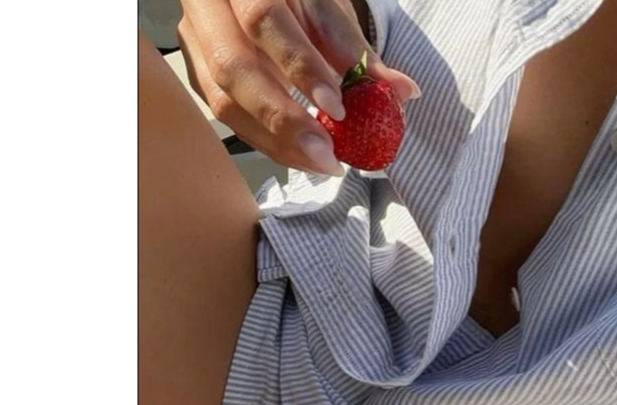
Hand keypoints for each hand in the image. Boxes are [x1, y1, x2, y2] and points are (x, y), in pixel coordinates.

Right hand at [178, 0, 420, 174]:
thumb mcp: (328, 9)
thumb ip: (357, 51)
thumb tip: (404, 93)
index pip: (265, 18)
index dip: (301, 67)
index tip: (339, 109)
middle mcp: (209, 7)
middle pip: (234, 68)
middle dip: (284, 120)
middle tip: (326, 156)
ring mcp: (198, 43)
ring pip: (224, 100)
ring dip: (276, 141)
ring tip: (320, 164)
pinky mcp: (199, 74)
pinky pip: (228, 118)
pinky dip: (267, 142)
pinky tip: (299, 157)